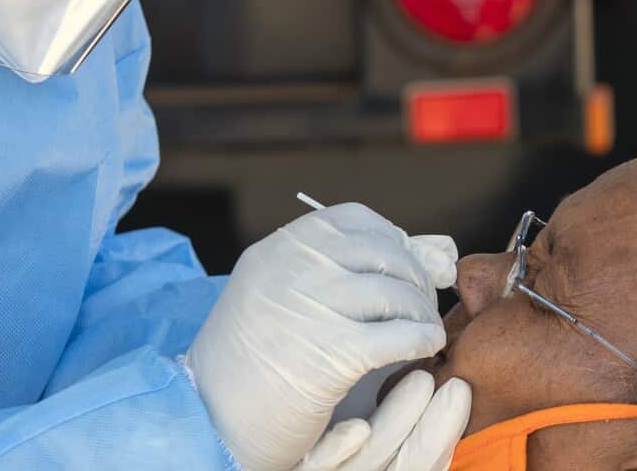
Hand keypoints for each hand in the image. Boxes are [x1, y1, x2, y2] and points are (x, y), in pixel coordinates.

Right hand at [187, 203, 458, 470]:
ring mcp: (314, 305)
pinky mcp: (333, 352)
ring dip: (422, 313)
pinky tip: (426, 349)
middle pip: (386, 255)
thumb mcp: (275, 293)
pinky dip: (422, 340)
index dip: (392, 240)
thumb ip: (332, 268)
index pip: (356, 220)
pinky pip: (400, 336)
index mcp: (280, 247)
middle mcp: (295, 266)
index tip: (404, 265)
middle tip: (423, 303)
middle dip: (415, 279)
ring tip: (425, 328)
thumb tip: (422, 252)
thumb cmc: (248, 359)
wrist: (210, 417)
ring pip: (397, 295)